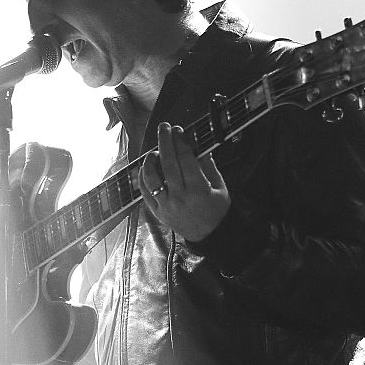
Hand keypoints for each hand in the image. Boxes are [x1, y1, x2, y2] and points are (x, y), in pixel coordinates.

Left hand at [139, 122, 230, 241]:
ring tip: (154, 150)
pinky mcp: (157, 212)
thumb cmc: (216, 211)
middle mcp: (180, 197)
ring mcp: (166, 205)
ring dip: (150, 160)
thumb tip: (199, 146)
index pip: (186, 159)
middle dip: (165, 141)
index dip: (181, 141)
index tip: (179, 130)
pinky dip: (143, 176)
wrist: (209, 236)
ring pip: (151, 177)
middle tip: (164, 128)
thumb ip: (209, 166)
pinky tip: (147, 166)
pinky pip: (145, 191)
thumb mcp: (221, 188)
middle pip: (167, 163)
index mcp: (198, 190)